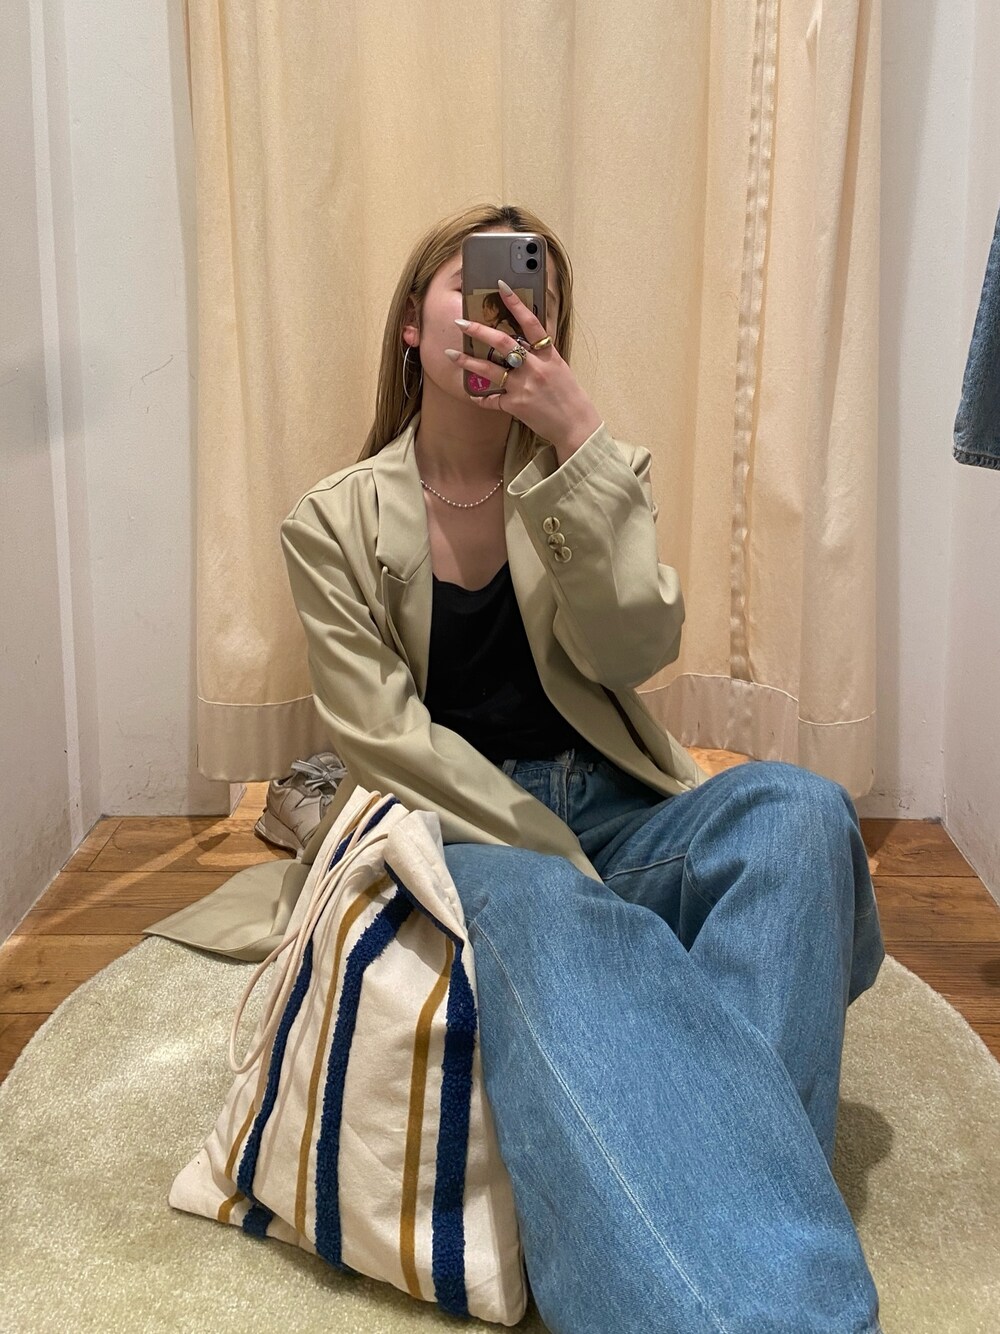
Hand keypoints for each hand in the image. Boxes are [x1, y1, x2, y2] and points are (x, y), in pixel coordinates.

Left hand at [445, 280, 602, 457]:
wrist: (576, 425)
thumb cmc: (569, 396)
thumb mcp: (559, 368)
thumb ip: (541, 354)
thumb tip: (521, 343)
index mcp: (548, 355)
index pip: (531, 322)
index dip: (516, 303)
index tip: (501, 285)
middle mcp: (535, 368)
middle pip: (503, 343)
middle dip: (479, 331)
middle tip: (461, 322)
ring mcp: (524, 387)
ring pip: (490, 370)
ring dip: (467, 361)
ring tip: (450, 354)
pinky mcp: (516, 406)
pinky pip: (492, 400)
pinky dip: (481, 398)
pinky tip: (472, 395)